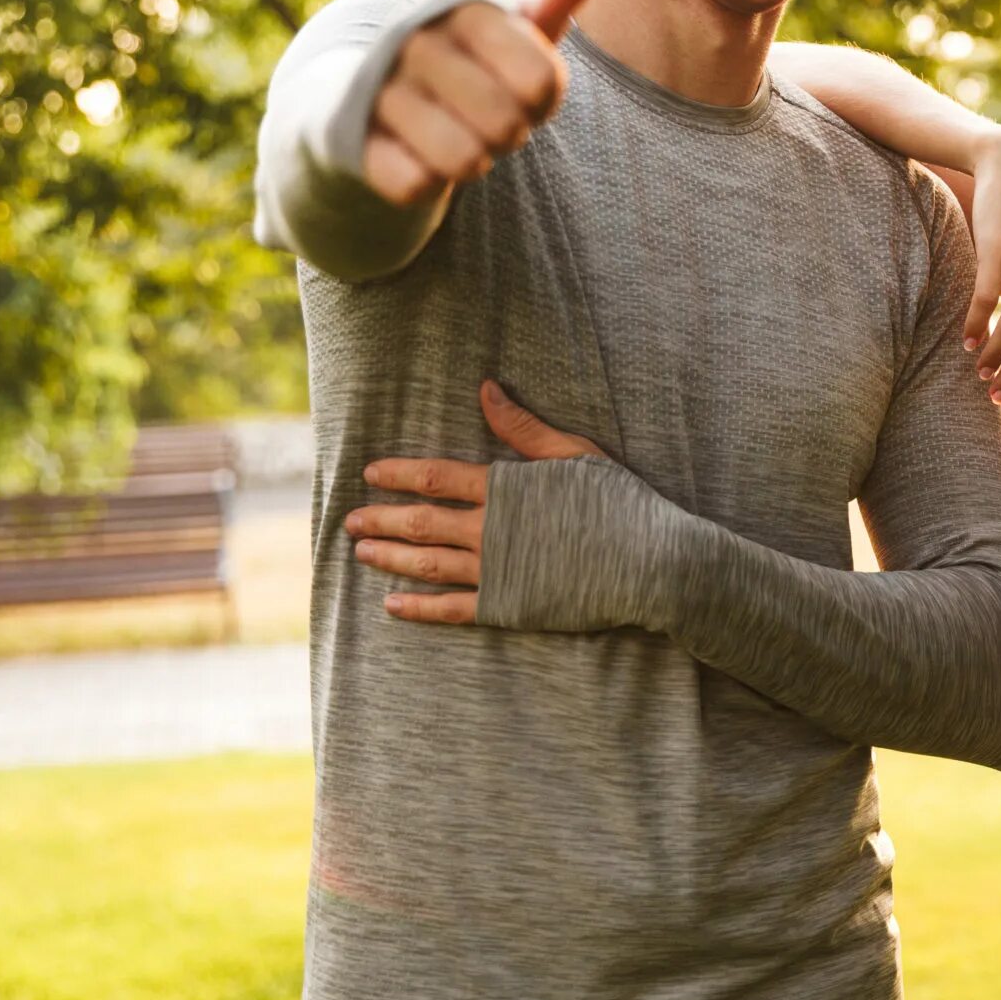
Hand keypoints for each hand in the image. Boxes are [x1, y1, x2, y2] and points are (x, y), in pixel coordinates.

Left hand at [349, 380, 610, 623]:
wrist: (650, 564)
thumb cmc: (621, 504)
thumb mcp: (575, 455)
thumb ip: (524, 428)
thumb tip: (485, 391)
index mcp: (505, 489)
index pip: (437, 478)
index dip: (400, 474)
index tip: (372, 472)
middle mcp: (491, 531)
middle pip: (422, 522)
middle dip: (382, 518)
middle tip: (350, 520)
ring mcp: (496, 572)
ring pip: (428, 564)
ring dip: (391, 557)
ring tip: (361, 552)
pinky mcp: (507, 606)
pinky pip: (452, 609)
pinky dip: (419, 608)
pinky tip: (391, 605)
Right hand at [363, 0, 632, 205]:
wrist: (359, 89)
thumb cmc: (464, 56)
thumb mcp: (520, 19)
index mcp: (464, 7)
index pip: (544, 83)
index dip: (541, 100)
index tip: (517, 85)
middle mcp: (413, 38)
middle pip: (507, 126)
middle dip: (505, 134)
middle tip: (479, 113)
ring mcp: (372, 85)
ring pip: (464, 160)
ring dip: (468, 161)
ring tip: (447, 134)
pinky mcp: (342, 136)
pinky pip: (415, 186)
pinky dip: (423, 182)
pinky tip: (406, 154)